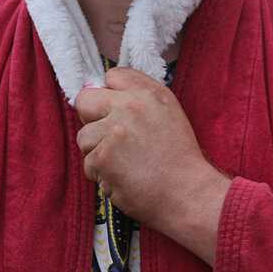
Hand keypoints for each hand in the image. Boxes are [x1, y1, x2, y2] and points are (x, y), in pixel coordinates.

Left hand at [73, 67, 230, 263]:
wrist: (188, 195)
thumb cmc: (180, 157)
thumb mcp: (170, 112)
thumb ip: (141, 93)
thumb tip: (107, 84)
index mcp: (148, 94)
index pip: (112, 76)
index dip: (110, 96)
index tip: (117, 112)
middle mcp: (129, 108)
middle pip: (85, 101)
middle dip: (91, 120)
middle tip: (109, 139)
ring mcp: (114, 133)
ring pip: (84, 137)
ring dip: (97, 152)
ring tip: (123, 163)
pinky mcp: (103, 158)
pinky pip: (88, 163)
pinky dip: (102, 175)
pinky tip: (123, 178)